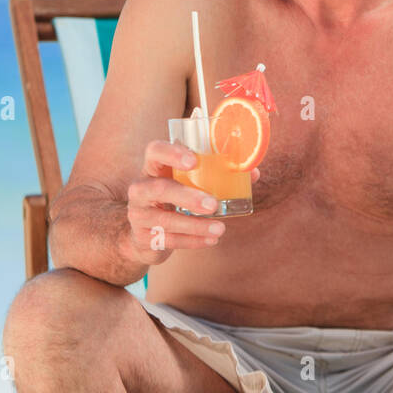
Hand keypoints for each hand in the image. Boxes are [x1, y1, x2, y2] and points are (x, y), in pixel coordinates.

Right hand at [125, 139, 260, 262]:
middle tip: (214, 204)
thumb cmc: (174, 198)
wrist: (143, 233)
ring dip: (196, 225)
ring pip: (165, 220)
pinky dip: (192, 241)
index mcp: (153, 168)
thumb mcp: (186, 183)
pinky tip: (211, 240)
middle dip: (188, 196)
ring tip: (220, 228)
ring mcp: (139, 215)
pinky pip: (168, 240)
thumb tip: (253, 172)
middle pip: (159, 188)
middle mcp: (140, 189)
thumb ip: (216, 174)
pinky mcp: (143, 238)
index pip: (154, 151)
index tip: (194, 160)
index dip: (171, 153)